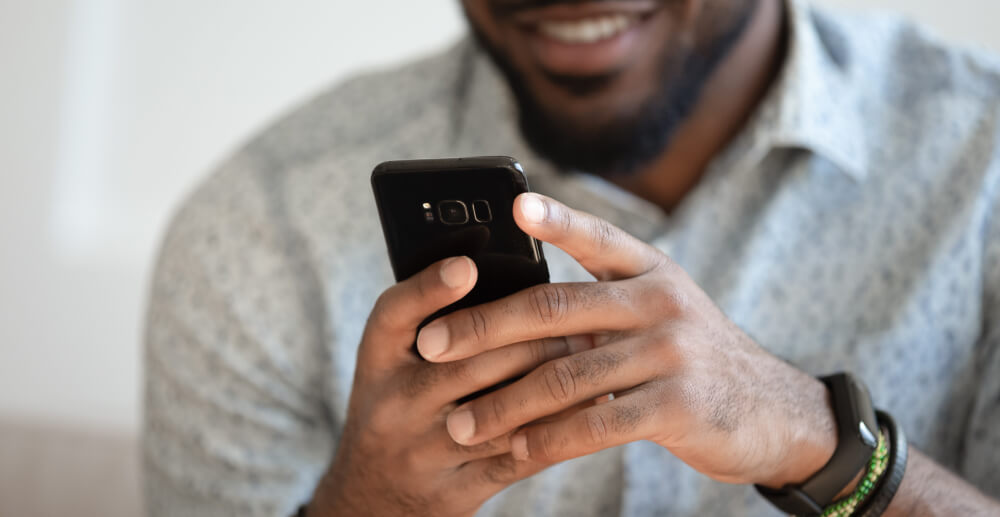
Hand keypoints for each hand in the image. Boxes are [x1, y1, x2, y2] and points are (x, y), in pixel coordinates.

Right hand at [307, 257, 577, 516]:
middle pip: (468, 362)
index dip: (429, 289)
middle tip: (577, 316)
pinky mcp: (458, 487)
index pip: (395, 315)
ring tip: (591, 355)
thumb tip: (497, 270)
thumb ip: (430, 321)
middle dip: (531, 338)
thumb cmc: (396, 406)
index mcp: (377, 359)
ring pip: (500, 411)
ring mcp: (424, 449)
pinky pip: (516, 456)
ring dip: (552, 381)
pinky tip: (589, 406)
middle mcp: (394, 402)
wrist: (371, 496)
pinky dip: (558, 429)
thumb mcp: (390, 362)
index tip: (468, 266)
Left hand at [417, 193, 838, 488]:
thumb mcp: (660, 310)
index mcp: (650, 271)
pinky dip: (548, 440)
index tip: (514, 205)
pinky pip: (596, 423)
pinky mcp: (677, 406)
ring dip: (503, 403)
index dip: (556, 220)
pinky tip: (515, 452)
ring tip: (460, 424)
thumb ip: (602, 300)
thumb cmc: (692, 358)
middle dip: (483, 328)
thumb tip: (516, 306)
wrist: (770, 410)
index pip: (597, 236)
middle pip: (555, 308)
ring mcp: (671, 352)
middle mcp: (661, 301)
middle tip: (431, 345)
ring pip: (565, 375)